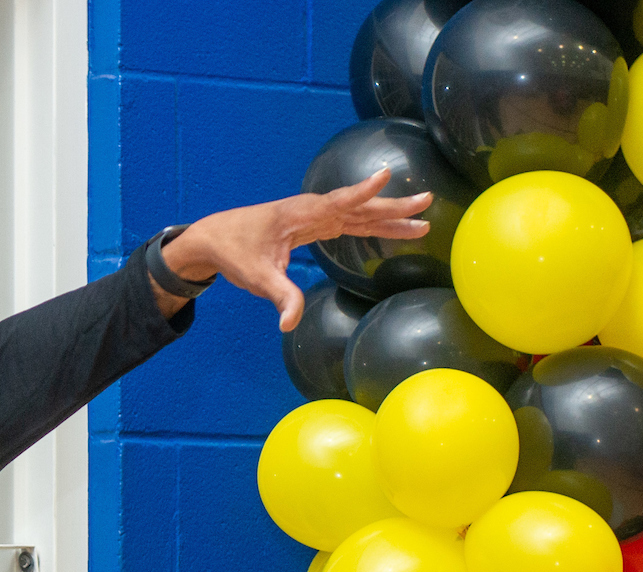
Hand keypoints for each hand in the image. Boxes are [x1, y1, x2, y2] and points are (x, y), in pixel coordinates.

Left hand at [159, 171, 434, 330]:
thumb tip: (290, 324)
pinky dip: (372, 223)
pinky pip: (350, 221)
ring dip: (389, 216)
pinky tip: (393, 225)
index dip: (361, 192)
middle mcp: (311, 210)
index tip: (385, 176)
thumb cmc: (235, 253)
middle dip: (392, 205)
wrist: (216, 237)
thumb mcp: (256, 278)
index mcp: (298, 215)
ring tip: (422, 219)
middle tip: (426, 200)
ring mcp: (315, 215)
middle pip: (358, 205)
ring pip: (358, 213)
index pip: (336, 202)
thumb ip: (280, 297)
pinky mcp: (315, 224)